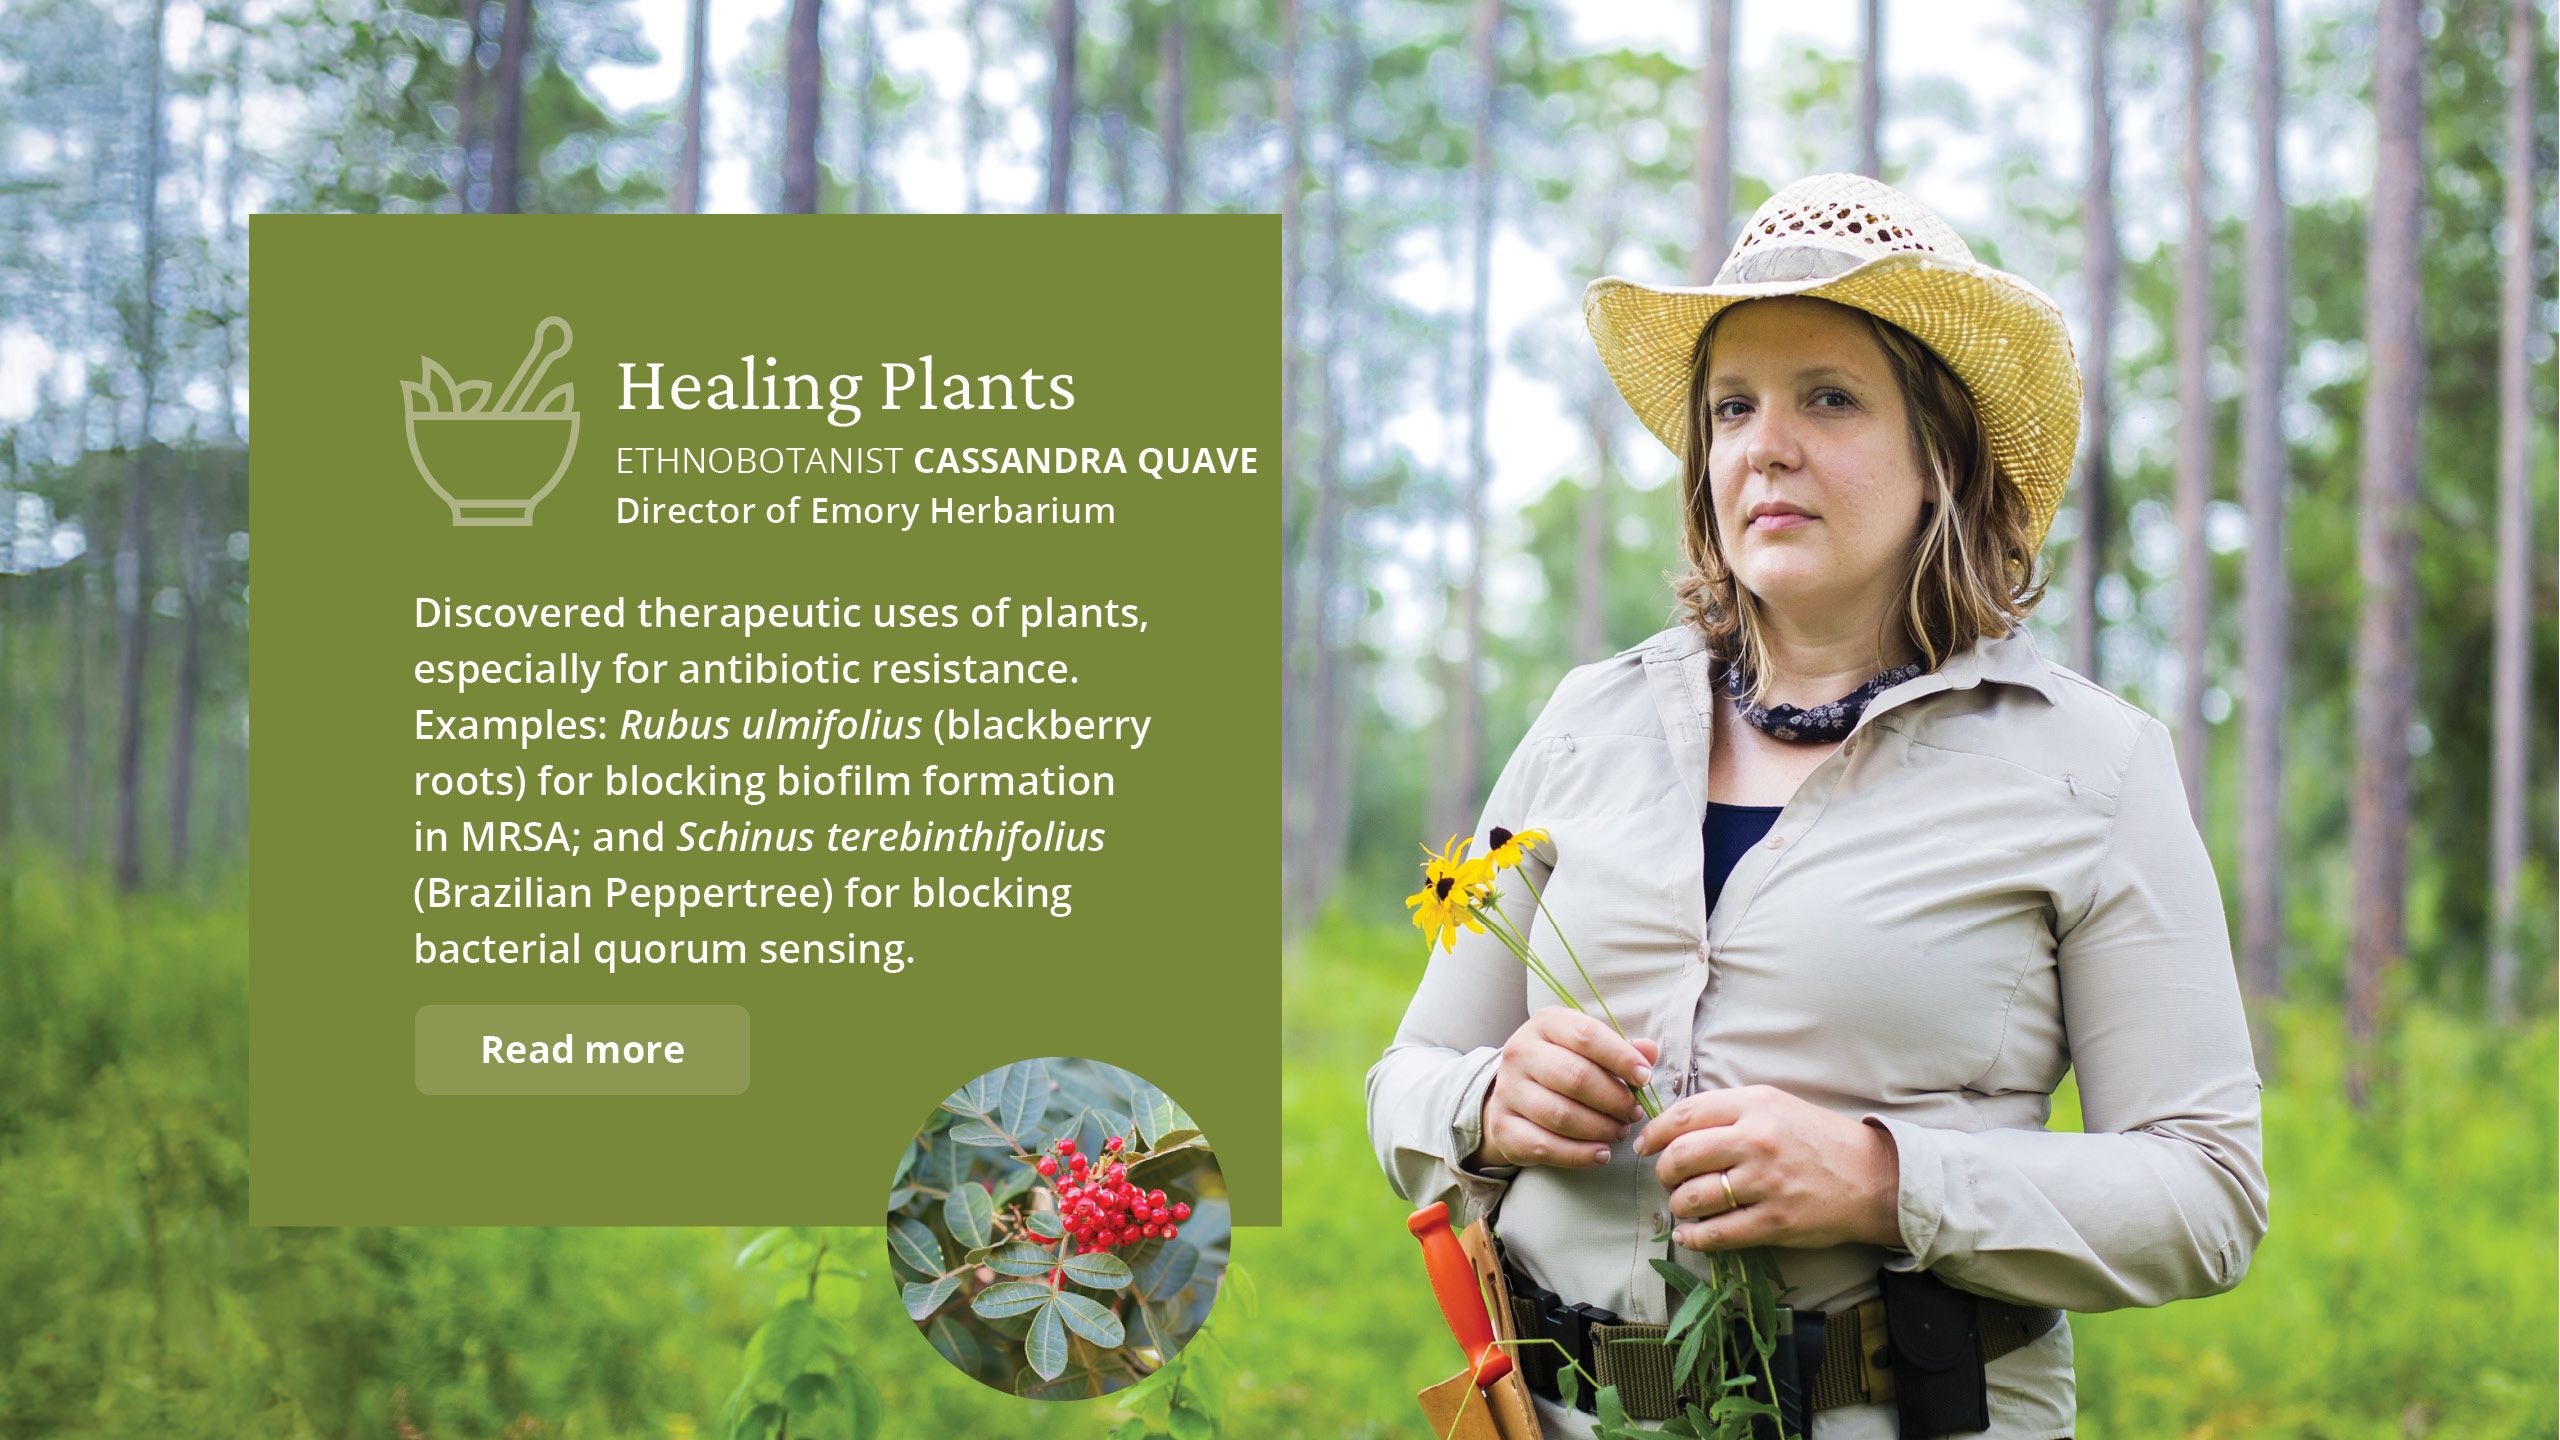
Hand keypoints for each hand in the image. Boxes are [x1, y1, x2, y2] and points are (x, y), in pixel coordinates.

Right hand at [1471, 1009, 1659, 1170]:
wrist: (1512, 1093)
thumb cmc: (1561, 1066)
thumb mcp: (1587, 1048)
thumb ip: (1620, 1048)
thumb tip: (1649, 1052)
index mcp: (1545, 1024)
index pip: (1586, 1036)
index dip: (1620, 1057)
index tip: (1645, 1077)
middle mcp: (1520, 1053)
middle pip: (1575, 1077)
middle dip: (1614, 1099)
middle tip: (1634, 1112)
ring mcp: (1507, 1091)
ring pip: (1561, 1115)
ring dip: (1600, 1128)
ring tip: (1619, 1131)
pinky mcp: (1503, 1127)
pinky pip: (1545, 1146)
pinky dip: (1579, 1154)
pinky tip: (1601, 1153)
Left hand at [1632, 1084, 1902, 1251]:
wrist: (1873, 1178)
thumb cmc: (1817, 1139)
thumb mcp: (1775, 1106)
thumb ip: (1729, 1112)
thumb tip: (1674, 1128)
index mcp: (1755, 1106)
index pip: (1684, 1116)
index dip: (1655, 1133)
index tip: (1645, 1146)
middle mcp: (1758, 1141)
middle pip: (1681, 1157)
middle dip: (1663, 1172)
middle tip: (1666, 1179)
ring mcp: (1767, 1183)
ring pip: (1694, 1197)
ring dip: (1678, 1205)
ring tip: (1683, 1205)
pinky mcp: (1776, 1222)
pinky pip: (1717, 1234)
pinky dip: (1694, 1237)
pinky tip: (1689, 1234)